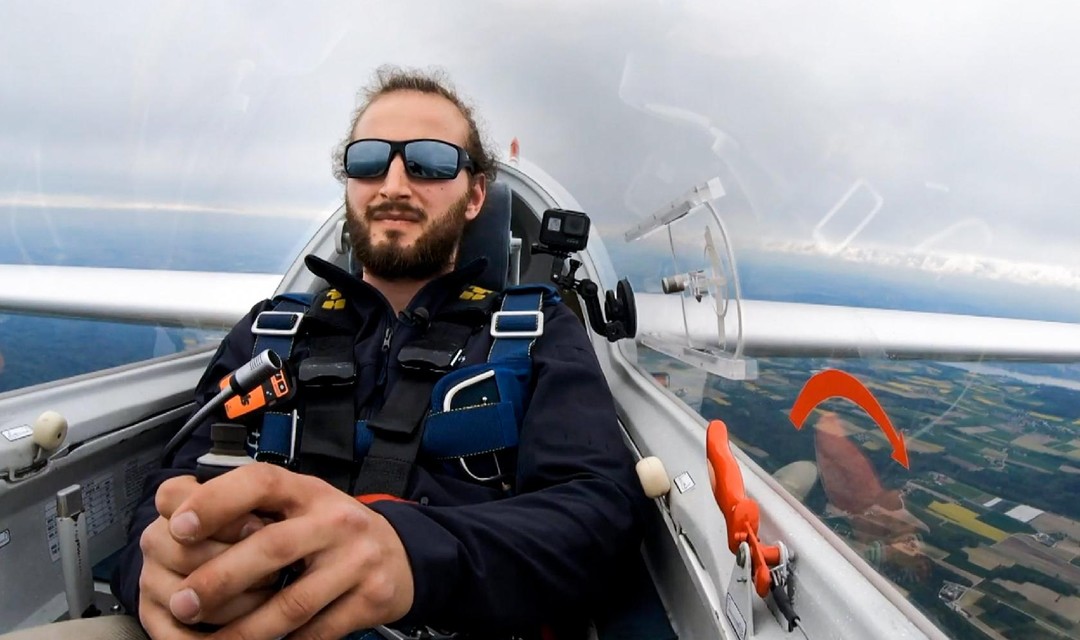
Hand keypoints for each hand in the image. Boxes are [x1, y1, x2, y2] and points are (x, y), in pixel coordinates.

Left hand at [164, 463, 414, 639]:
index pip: (261, 482)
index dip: (217, 500)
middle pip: (272, 547)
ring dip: (245, 630)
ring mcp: (357, 561)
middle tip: (180, 603)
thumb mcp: (297, 504)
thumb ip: (247, 506)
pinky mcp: (370, 599)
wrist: (402, 555)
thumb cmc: (332, 531)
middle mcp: (335, 521)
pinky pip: (318, 632)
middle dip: (220, 579)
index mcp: (308, 491)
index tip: (178, 526)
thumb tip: (172, 509)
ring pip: (292, 603)